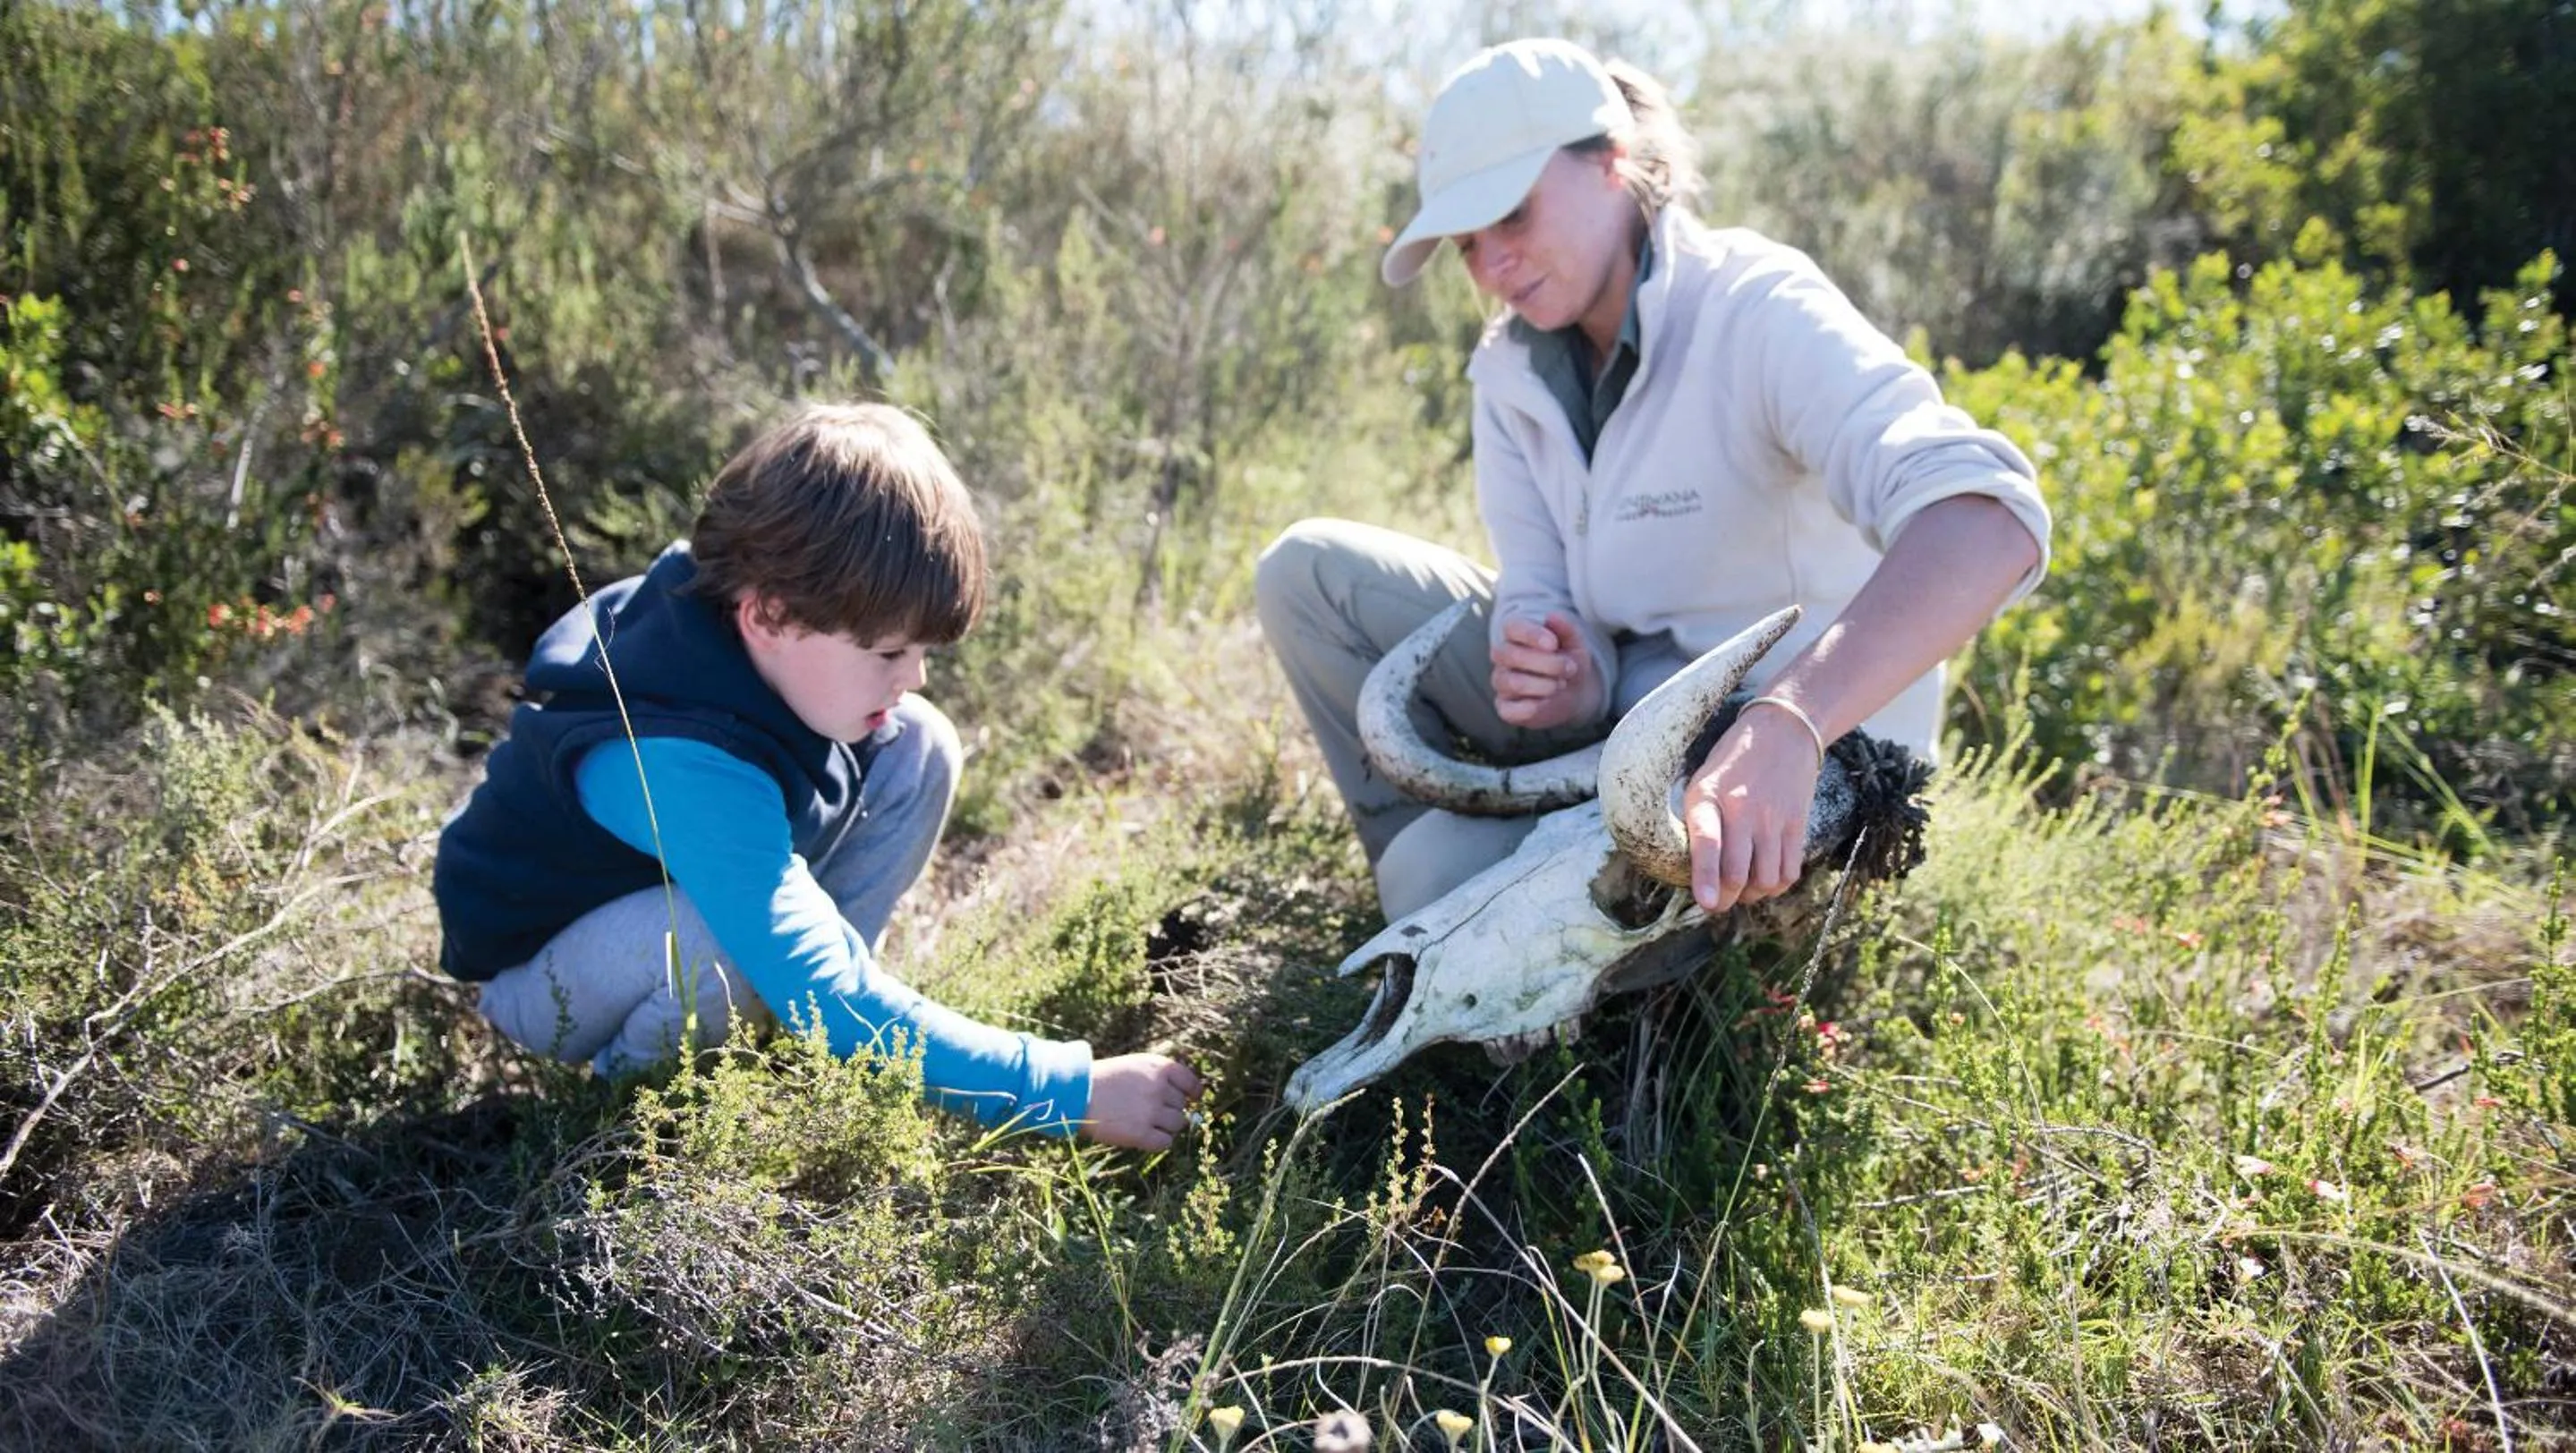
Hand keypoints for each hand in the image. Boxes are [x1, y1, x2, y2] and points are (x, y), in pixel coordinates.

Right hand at [1082, 1053, 1205, 1149]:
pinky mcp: (1141, 1133)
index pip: (1191, 1083)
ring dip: (1165, 1125)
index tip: (1193, 1099)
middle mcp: (1159, 1088)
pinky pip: (1165, 1142)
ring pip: (1177, 1124)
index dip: (1193, 1093)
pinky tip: (1143, 1136)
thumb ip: (1161, 1076)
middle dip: (1169, 1109)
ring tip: (1145, 1122)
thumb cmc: (1105, 1079)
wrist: (1077, 1093)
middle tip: (1148, 1110)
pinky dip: (1158, 1141)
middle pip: (1181, 1106)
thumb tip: (1190, 1096)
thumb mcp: (1136, 1065)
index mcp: (1160, 1067)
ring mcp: (1151, 1111)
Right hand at [1490, 612, 1598, 729]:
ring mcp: (1501, 682)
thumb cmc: (1568, 661)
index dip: (1531, 635)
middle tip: (1570, 668)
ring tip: (1560, 685)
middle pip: (1512, 655)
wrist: (1574, 692)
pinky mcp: (1504, 707)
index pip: (1512, 628)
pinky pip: (1509, 709)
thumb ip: (1566, 628)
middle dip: (1547, 663)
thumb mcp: (1575, 643)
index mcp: (1516, 634)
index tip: (1553, 644)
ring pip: (1512, 682)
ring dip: (1543, 685)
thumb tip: (1552, 616)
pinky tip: (1546, 703)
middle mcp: (1502, 656)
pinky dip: (1531, 708)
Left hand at [1679, 705, 1824, 913]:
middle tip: (1718, 902)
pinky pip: (1790, 872)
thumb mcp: (1702, 783)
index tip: (1707, 902)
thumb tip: (1697, 874)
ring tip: (1742, 887)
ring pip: (1766, 880)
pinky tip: (1765, 877)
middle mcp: (1742, 809)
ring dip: (1752, 894)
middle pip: (1738, 873)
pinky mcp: (1798, 824)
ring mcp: (1773, 818)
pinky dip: (1776, 886)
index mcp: (1708, 797)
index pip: (1706, 840)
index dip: (1706, 875)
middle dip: (1725, 899)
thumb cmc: (1731, 764)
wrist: (1783, 731)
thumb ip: (1697, 823)